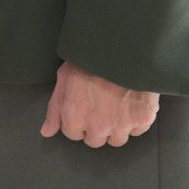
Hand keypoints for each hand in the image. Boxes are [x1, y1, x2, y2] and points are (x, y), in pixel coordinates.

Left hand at [41, 62, 158, 147]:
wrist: (119, 47)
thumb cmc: (88, 60)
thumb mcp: (63, 79)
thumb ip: (54, 110)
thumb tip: (46, 132)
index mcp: (75, 118)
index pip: (73, 134)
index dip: (77, 120)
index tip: (83, 107)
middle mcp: (98, 127)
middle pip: (95, 140)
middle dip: (95, 126)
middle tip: (99, 105)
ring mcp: (122, 126)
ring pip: (117, 139)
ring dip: (115, 127)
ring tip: (115, 105)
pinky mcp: (142, 119)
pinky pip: (138, 130)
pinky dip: (135, 120)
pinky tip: (130, 103)